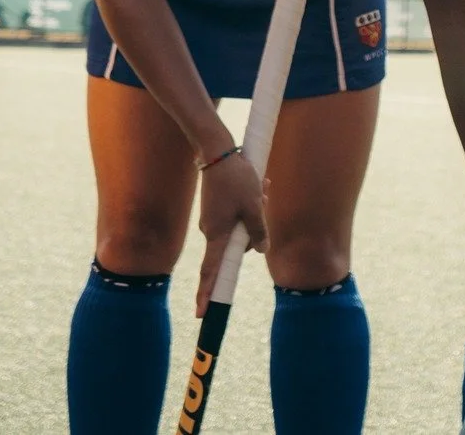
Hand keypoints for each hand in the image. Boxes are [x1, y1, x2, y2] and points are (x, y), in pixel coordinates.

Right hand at [194, 151, 267, 315]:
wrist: (217, 152)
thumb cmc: (236, 179)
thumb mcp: (254, 205)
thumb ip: (258, 230)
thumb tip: (260, 250)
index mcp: (218, 235)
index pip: (212, 272)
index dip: (208, 293)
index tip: (203, 313)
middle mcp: (211, 231)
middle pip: (235, 246)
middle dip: (252, 231)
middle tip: (262, 198)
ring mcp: (212, 220)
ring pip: (238, 227)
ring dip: (253, 214)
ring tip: (261, 188)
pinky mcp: (215, 208)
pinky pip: (235, 215)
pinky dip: (247, 205)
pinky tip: (258, 186)